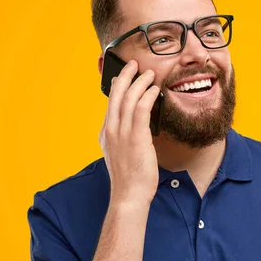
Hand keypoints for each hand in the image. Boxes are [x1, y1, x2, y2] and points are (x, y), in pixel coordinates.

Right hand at [99, 59, 160, 204]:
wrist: (129, 195)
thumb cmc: (131, 178)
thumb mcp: (124, 154)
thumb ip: (127, 138)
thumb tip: (139, 126)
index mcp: (106, 134)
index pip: (110, 105)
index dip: (116, 88)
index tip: (121, 78)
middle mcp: (110, 130)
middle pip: (116, 95)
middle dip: (125, 77)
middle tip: (133, 65)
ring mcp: (121, 133)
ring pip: (128, 98)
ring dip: (139, 82)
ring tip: (149, 73)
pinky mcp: (135, 137)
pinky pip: (140, 109)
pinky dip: (147, 96)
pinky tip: (154, 90)